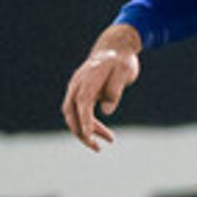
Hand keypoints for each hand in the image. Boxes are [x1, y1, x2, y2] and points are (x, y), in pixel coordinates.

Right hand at [61, 28, 142, 150]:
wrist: (115, 49)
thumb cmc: (121, 61)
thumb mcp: (124, 72)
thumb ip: (115, 90)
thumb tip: (106, 111)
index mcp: (88, 78)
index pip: (83, 102)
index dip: (84, 120)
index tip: (89, 136)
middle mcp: (77, 84)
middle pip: (71, 112)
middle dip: (81, 132)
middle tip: (98, 148)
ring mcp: (76, 89)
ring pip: (73, 115)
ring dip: (85, 130)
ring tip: (108, 140)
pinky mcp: (80, 94)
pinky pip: (79, 113)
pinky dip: (87, 124)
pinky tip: (102, 133)